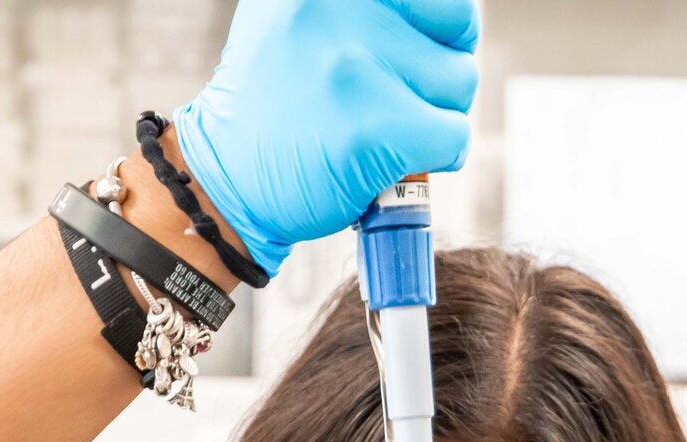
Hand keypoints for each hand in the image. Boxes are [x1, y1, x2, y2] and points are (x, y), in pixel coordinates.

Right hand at [171, 0, 478, 276]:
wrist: (225, 179)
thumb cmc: (278, 101)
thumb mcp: (306, 19)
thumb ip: (366, 8)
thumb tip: (460, 17)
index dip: (441, 23)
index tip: (416, 50)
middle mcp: (340, 7)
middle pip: (458, 30)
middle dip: (440, 70)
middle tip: (396, 96)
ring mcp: (357, 67)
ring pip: (460, 83)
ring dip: (434, 115)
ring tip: (381, 127)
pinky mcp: (375, 128)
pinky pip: (454, 135)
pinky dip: (437, 156)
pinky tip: (393, 159)